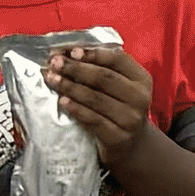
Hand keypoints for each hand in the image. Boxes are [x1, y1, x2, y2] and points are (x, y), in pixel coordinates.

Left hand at [46, 40, 151, 162]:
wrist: (130, 144)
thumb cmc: (118, 107)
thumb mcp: (120, 86)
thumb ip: (103, 68)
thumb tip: (69, 53)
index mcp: (141, 79)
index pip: (118, 59)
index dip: (94, 53)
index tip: (72, 51)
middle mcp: (140, 98)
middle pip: (104, 77)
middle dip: (76, 68)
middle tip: (55, 63)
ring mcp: (130, 119)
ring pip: (95, 98)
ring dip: (70, 87)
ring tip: (53, 79)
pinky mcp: (118, 137)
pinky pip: (93, 119)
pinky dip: (76, 109)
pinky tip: (63, 101)